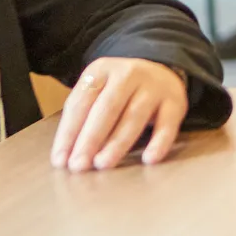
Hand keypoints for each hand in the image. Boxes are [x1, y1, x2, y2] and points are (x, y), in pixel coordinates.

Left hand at [50, 57, 189, 171]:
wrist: (161, 70)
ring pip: (134, 116)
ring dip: (117, 143)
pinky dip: (159, 142)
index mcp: (102, 69)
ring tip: (102, 164)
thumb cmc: (120, 91)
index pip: (82, 101)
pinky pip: (168, 124)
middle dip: (90, 138)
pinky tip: (149, 159)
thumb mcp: (98, 90)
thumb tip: (66, 155)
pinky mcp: (175, 101)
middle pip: (107, 107)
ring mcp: (154, 86)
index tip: (60, 160)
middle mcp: (129, 73)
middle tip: (79, 165)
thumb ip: (83, 116)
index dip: (69, 131)